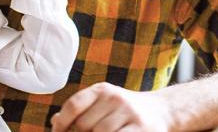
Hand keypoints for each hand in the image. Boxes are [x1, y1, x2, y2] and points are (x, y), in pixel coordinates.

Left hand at [51, 82, 170, 131]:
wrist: (162, 110)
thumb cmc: (125, 111)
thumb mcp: (104, 104)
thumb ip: (82, 110)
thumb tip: (55, 120)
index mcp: (102, 90)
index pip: (74, 105)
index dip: (61, 122)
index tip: (56, 131)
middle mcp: (115, 98)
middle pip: (84, 124)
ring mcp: (129, 113)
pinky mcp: (141, 128)